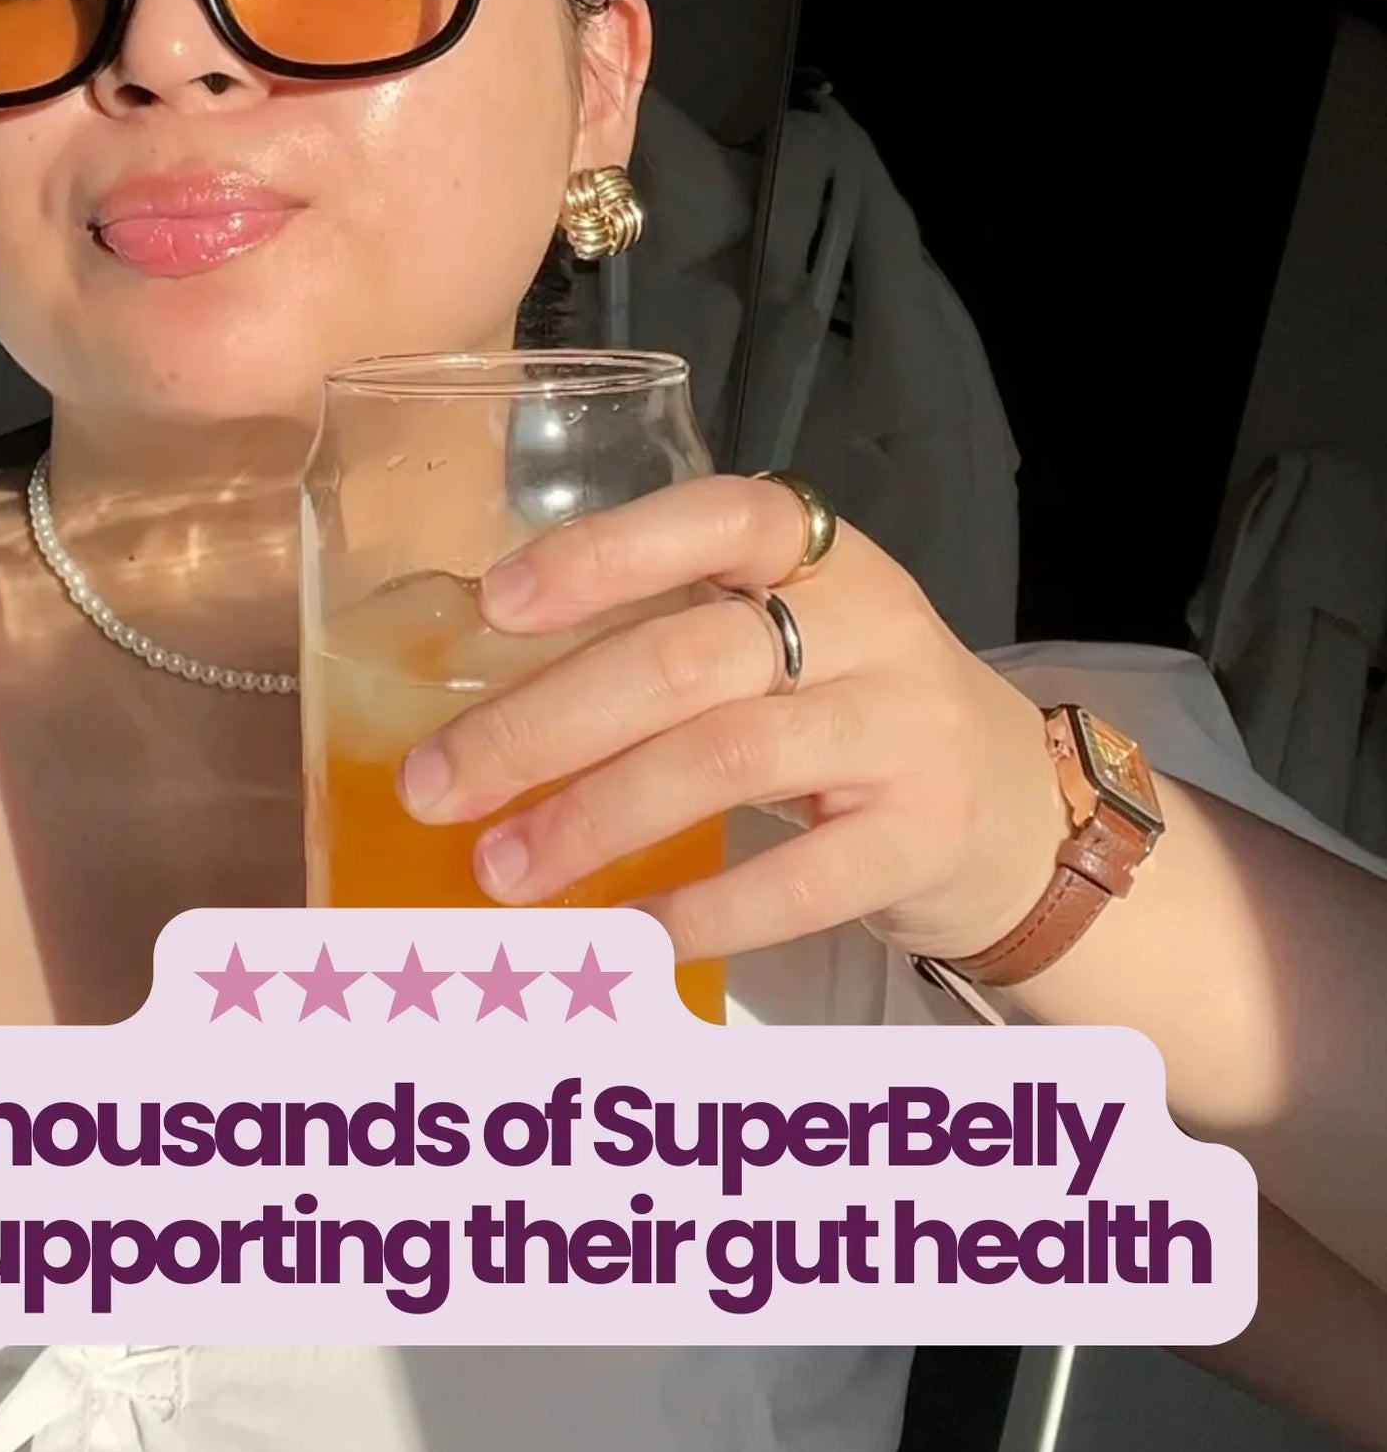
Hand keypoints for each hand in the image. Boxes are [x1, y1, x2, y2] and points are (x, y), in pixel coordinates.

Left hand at [394, 476, 1070, 967]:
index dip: (602, 553)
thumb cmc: (845, 713)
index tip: (494, 606)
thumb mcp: (779, 643)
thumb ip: (663, 642)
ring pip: (725, 759)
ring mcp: (904, 728)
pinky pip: (794, 880)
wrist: (1016, 811)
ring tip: (499, 872)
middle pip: (684, 658)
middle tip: (435, 785)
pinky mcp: (922, 835)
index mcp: (815, 554)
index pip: (718, 516)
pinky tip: (620, 935)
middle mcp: (868, 623)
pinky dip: (696, 910)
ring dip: (594, 819)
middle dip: (542, 725)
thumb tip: (471, 705)